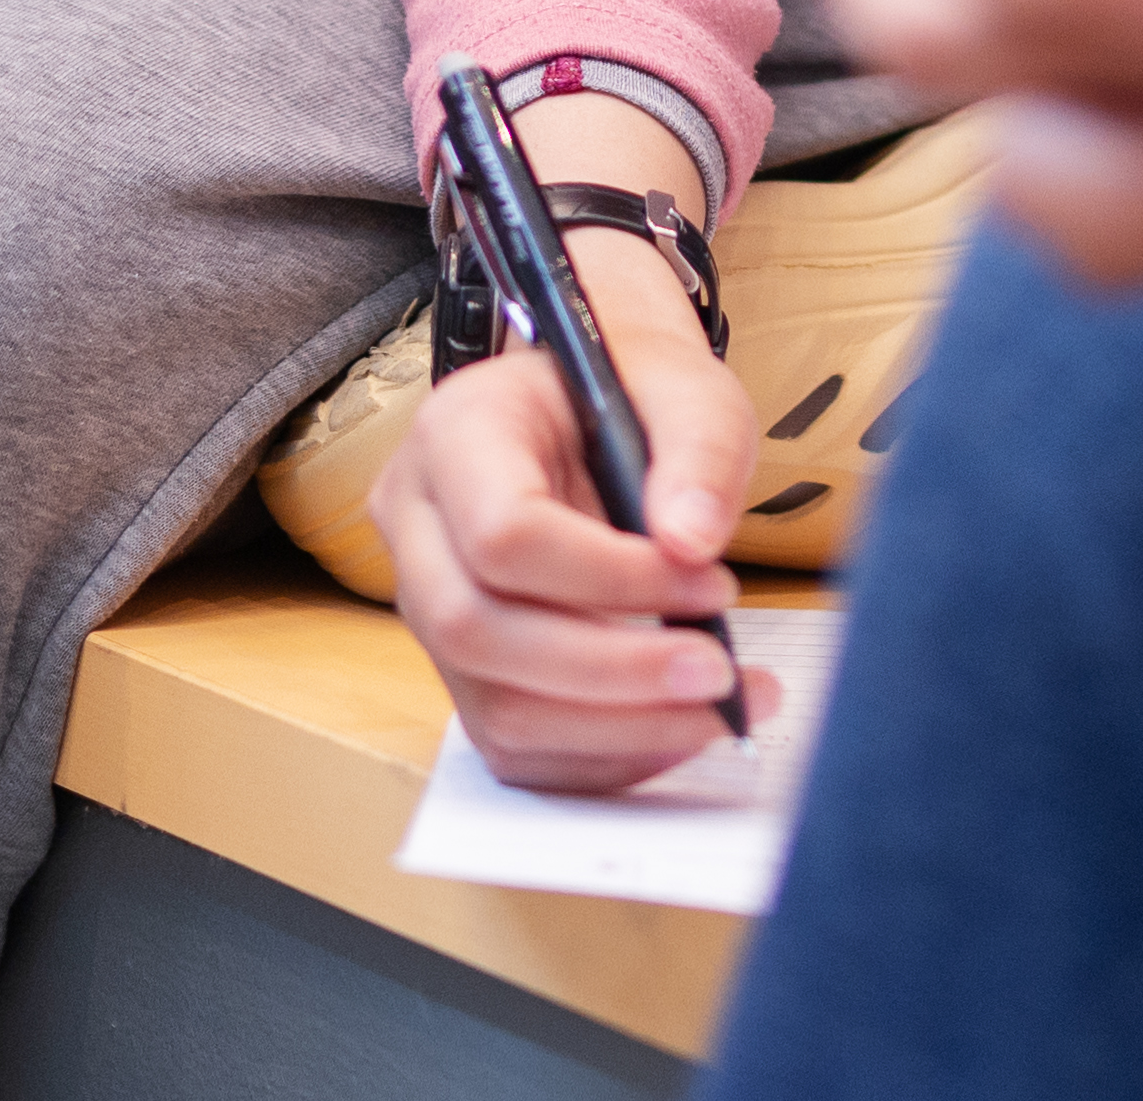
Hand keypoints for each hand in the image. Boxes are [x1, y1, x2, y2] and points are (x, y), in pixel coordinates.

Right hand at [371, 126, 761, 791]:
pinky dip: (604, 755)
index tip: (712, 583)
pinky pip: (516, 744)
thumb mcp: (686, 386)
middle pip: (477, 631)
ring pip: (494, 706)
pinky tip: (682, 727)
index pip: (501, 532)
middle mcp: (417, 523)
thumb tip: (693, 541)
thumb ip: (698, 450)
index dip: (610, 577)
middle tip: (719, 671)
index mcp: (456, 432)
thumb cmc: (637, 390)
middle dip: (610, 671)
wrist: (596, 407)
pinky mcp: (464, 669)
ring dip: (618, 728)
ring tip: (725, 707)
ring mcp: (429, 604)